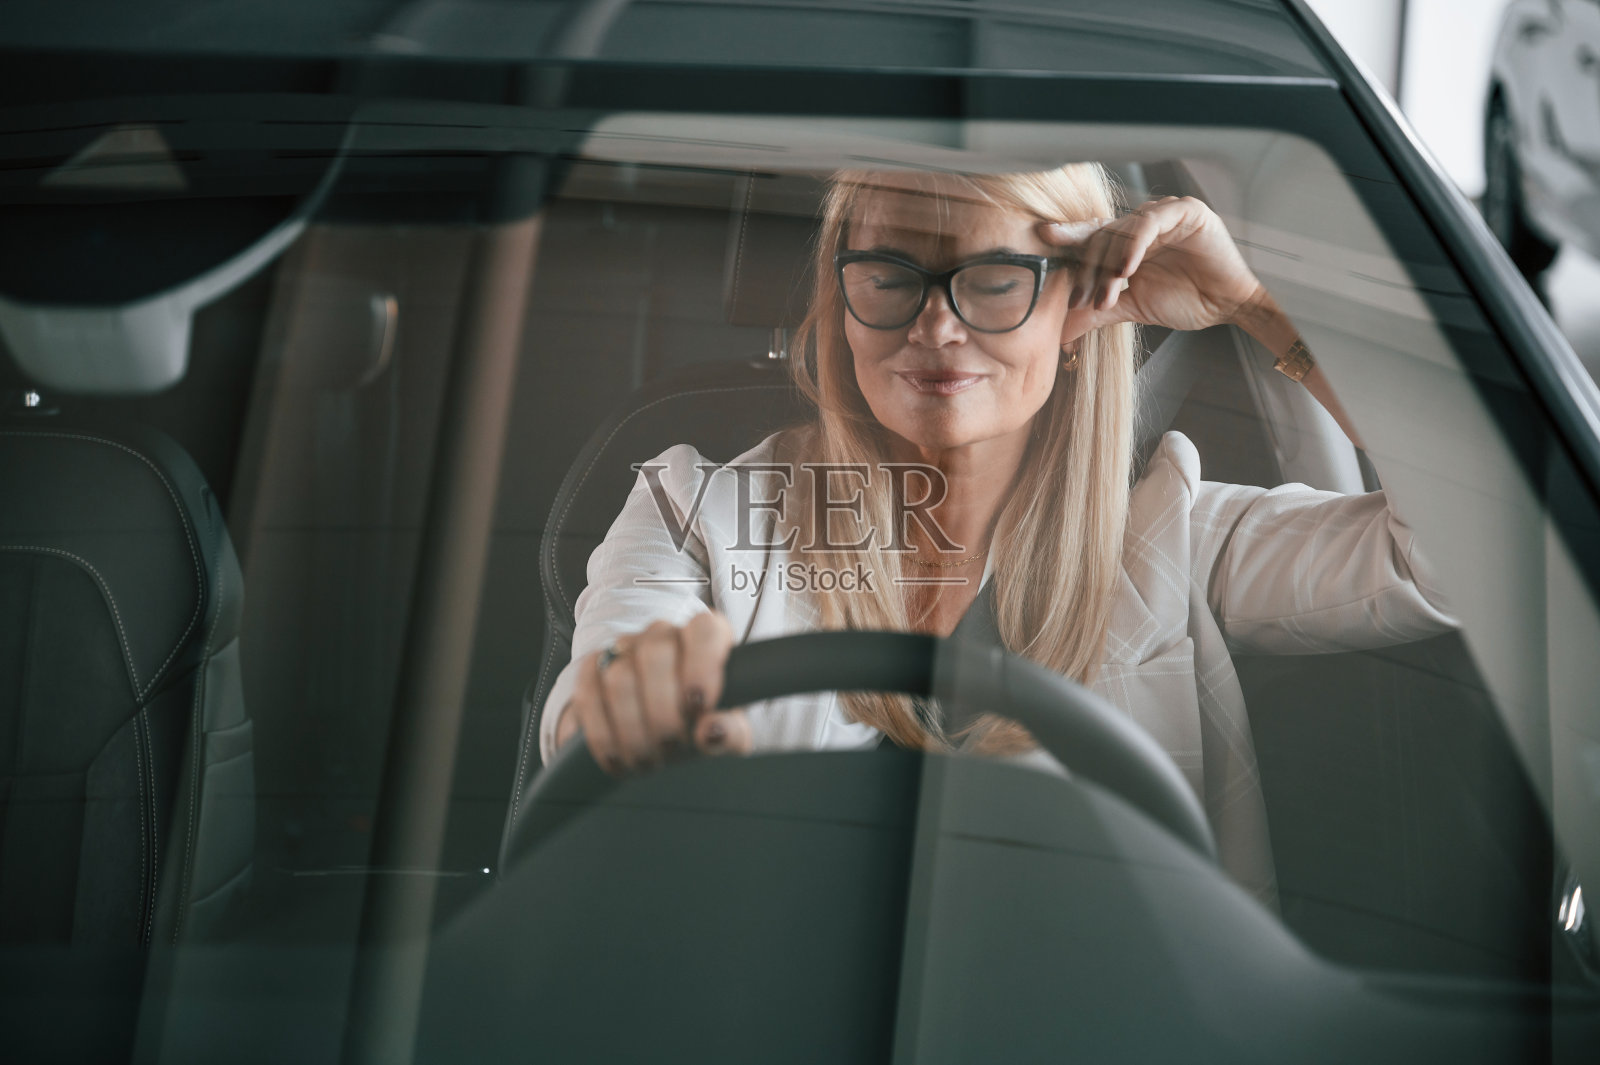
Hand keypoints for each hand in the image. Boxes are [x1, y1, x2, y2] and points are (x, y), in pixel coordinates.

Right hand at [554, 612, 751, 774]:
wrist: (669, 739)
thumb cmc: (706, 726)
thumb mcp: (732, 735)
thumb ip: (732, 732)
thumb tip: (711, 732)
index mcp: (706, 637)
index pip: (703, 630)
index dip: (700, 666)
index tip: (699, 708)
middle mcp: (663, 634)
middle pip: (654, 654)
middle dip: (662, 712)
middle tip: (671, 748)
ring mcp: (625, 647)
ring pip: (619, 677)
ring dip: (632, 729)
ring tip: (648, 760)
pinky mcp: (594, 668)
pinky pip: (588, 694)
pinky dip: (603, 734)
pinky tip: (619, 758)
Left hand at [1040, 196, 1266, 335]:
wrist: (1227, 305)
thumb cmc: (1186, 300)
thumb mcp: (1131, 307)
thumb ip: (1096, 312)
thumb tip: (1059, 332)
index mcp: (1128, 241)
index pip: (1092, 236)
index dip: (1068, 239)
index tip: (1043, 243)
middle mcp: (1142, 224)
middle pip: (1101, 235)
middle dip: (1087, 270)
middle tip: (1079, 299)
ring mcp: (1163, 214)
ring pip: (1122, 230)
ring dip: (1108, 265)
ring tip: (1105, 296)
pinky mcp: (1186, 211)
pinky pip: (1150, 223)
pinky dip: (1134, 245)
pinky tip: (1126, 269)